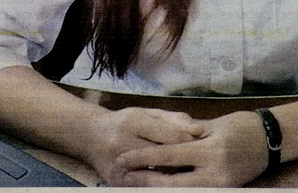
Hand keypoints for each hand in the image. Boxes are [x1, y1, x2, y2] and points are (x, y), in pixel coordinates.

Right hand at [87, 107, 204, 183]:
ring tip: (192, 172)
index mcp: (134, 122)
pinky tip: (175, 181)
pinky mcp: (117, 183)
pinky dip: (162, 183)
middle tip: (202, 160)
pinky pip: (146, 186)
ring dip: (176, 174)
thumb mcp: (147, 112)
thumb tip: (198, 129)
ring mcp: (119, 166)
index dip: (190, 138)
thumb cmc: (125, 121)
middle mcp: (125, 144)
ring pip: (157, 175)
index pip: (169, 134)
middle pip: (164, 156)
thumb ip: (172, 119)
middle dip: (185, 158)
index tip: (205, 140)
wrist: (92, 137)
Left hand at [108, 111, 268, 186]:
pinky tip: (163, 183)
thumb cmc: (243, 126)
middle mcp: (214, 173)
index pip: (169, 156)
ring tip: (138, 182)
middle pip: (170, 184)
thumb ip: (190, 133)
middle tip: (123, 177)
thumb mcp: (216, 124)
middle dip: (144, 181)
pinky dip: (176, 189)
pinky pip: (194, 191)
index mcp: (210, 150)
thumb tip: (166, 138)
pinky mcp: (223, 191)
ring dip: (158, 188)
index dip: (143, 158)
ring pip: (180, 192)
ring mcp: (219, 186)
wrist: (273, 140)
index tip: (123, 158)